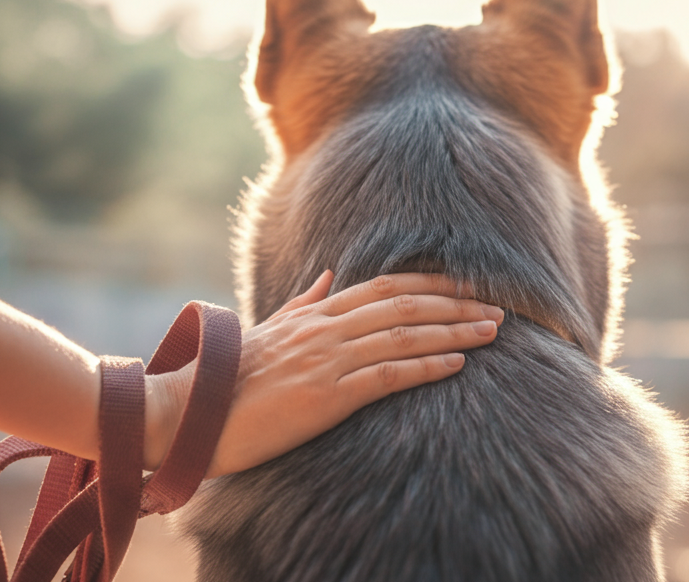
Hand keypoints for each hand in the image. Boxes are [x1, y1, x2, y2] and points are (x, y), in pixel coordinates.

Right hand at [143, 271, 500, 473]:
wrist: (188, 413)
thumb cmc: (227, 379)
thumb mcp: (268, 330)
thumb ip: (303, 301)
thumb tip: (329, 275)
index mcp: (315, 313)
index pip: (385, 287)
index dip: (431, 283)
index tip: (468, 286)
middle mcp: (326, 328)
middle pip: (405, 305)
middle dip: (457, 304)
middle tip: (499, 307)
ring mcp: (327, 359)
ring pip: (404, 335)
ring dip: (454, 331)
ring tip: (493, 332)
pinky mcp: (325, 395)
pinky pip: (386, 375)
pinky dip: (425, 365)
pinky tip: (456, 363)